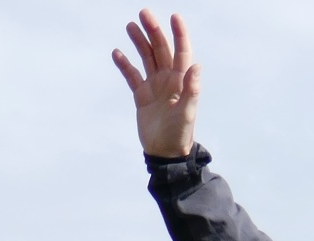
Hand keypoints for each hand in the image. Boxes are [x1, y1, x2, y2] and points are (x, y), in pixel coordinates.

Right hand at [113, 10, 199, 157]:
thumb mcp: (186, 112)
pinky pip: (132, 76)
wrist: (165, 153)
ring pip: (147, 58)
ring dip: (140, 42)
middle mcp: (169, 81)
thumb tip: (197, 66)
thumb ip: (191, 89)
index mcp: (181, 82)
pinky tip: (117, 53)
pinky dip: (125, 65)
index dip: (179, 34)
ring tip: (131, 26)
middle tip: (144, 13)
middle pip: (161, 50)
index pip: (182, 52)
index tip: (174, 16)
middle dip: (154, 31)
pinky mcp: (142, 96)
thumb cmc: (179, 134)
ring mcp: (155, 87)